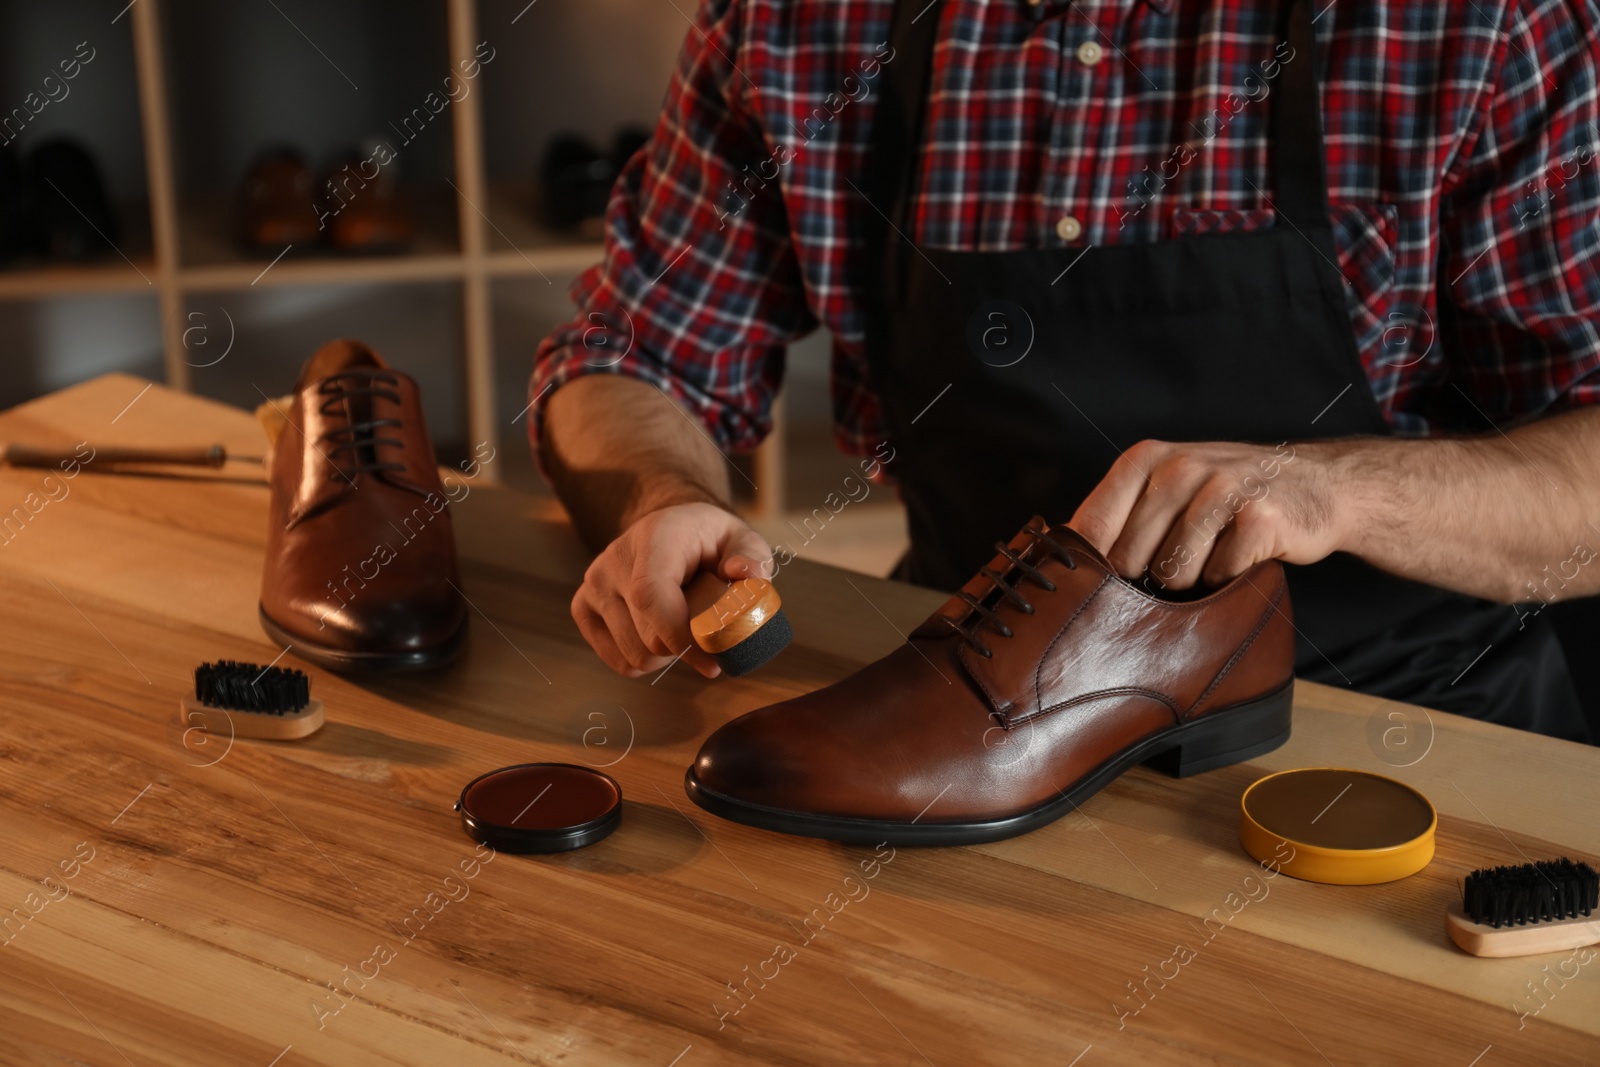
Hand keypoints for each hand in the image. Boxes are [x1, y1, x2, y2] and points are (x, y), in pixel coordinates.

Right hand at [571, 501, 773, 677]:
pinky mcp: (583, 606)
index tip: (713, 660)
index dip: (679, 636)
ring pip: (634, 654)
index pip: (650, 596)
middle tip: (709, 639)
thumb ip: (752, 556)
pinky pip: (618, 660)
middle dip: (685, 649)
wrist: (671, 532)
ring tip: (683, 629)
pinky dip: (646, 660)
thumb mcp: (741, 539)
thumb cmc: (708, 540)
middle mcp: (615, 558)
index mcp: (654, 537)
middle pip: (647, 636)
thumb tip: (743, 574)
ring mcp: (594, 583)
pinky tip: (661, 636)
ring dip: (667, 656)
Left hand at [1067, 439, 1348, 590]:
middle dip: (1148, 576)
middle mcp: (1179, 468)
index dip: (1092, 565)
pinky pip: (1220, 578)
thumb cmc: (1228, 495)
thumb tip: (1061, 557)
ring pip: (1173, 575)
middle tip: (1183, 556)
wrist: (1316, 484)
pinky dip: (1230, 581)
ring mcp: (1220, 490)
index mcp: (1145, 460)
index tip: (1097, 582)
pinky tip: (1245, 555)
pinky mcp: (1258, 519)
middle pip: (1129, 561)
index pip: (1092, 527)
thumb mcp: (1167, 487)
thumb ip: (1118, 515)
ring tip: (1216, 553)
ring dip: (1194, 580)